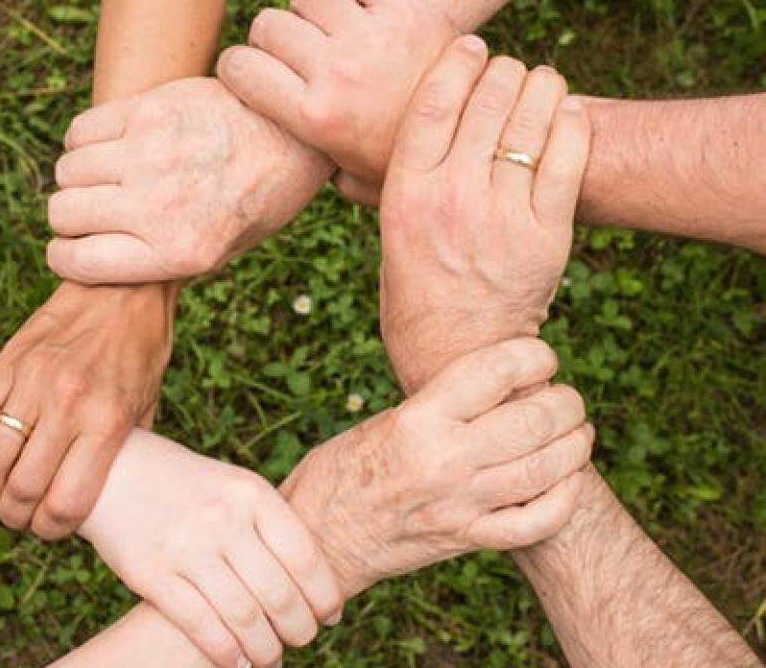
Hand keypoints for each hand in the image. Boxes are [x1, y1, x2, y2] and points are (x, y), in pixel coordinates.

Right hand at [0, 282, 175, 538]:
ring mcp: (32, 382)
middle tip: (18, 519)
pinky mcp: (7, 364)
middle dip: (15, 518)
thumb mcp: (148, 405)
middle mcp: (68, 405)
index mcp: (107, 421)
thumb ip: (124, 450)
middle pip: (21, 489)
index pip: (66, 502)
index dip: (52, 530)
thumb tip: (106, 496)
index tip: (50, 530)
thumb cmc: (142, 350)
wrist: (124, 286)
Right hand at [46, 77, 332, 283]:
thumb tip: (96, 261)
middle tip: (93, 212)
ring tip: (107, 177)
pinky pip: (81, 131)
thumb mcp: (221, 252)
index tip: (72, 249)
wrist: (294, 135)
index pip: (77, 262)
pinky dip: (83, 142)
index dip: (65, 257)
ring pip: (67, 170)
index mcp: (179, 252)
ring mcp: (151, 154)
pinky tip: (111, 147)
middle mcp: (159, 206)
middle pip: (63, 213)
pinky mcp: (149, 110)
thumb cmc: (257, 200)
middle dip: (70, 218)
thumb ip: (160, 260)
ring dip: (78, 178)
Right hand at [79, 430, 343, 667]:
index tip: (330, 615)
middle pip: (279, 594)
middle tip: (303, 640)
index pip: (305, 557)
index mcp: (251, 494)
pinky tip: (236, 662)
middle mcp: (223, 519)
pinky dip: (225, 653)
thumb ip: (270, 525)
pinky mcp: (152, 573)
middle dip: (299, 629)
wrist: (117, 471)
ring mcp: (187, 546)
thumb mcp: (235, 487)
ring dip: (265, 649)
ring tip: (271, 657)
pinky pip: (201, 625)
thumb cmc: (190, 486)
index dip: (324, 595)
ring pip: (244, 617)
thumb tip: (314, 581)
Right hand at [218, 0, 452, 204]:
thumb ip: (314, 169)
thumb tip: (285, 164)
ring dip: (310, 9)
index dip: (236, 67)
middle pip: (269, 25)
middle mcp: (337, 72)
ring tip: (328, 30)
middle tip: (294, 54)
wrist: (476, 135)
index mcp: (315, 118)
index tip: (249, 72)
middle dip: (271, 39)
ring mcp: (371, 35)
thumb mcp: (353, 181)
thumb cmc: (406, 162)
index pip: (240, 68)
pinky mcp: (405, 6)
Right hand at [280, 338, 592, 598]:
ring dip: (575, 445)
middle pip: (534, 419)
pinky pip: (535, 523)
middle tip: (566, 399)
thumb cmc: (342, 469)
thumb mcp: (386, 421)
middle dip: (566, 403)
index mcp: (417, 420)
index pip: (496, 371)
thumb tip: (504, 385)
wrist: (318, 538)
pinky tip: (567, 481)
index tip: (541, 357)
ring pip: (546, 469)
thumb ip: (442, 405)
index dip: (534, 355)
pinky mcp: (466, 540)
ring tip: (576, 432)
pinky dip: (564, 500)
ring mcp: (460, 505)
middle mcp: (443, 460)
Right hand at [379, 38, 591, 393]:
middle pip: (487, 100)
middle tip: (509, 71)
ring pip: (531, 120)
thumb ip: (394, 186)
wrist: (457, 357)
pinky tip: (567, 113)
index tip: (471, 45)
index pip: (433, 102)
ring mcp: (502, 216)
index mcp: (405, 196)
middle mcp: (452, 199)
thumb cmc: (415, 296)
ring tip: (541, 85)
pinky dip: (571, 123)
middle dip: (503, 71)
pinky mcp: (546, 236)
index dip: (457, 62)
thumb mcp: (388, 237)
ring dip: (541, 87)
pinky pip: (568, 157)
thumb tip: (395, 136)